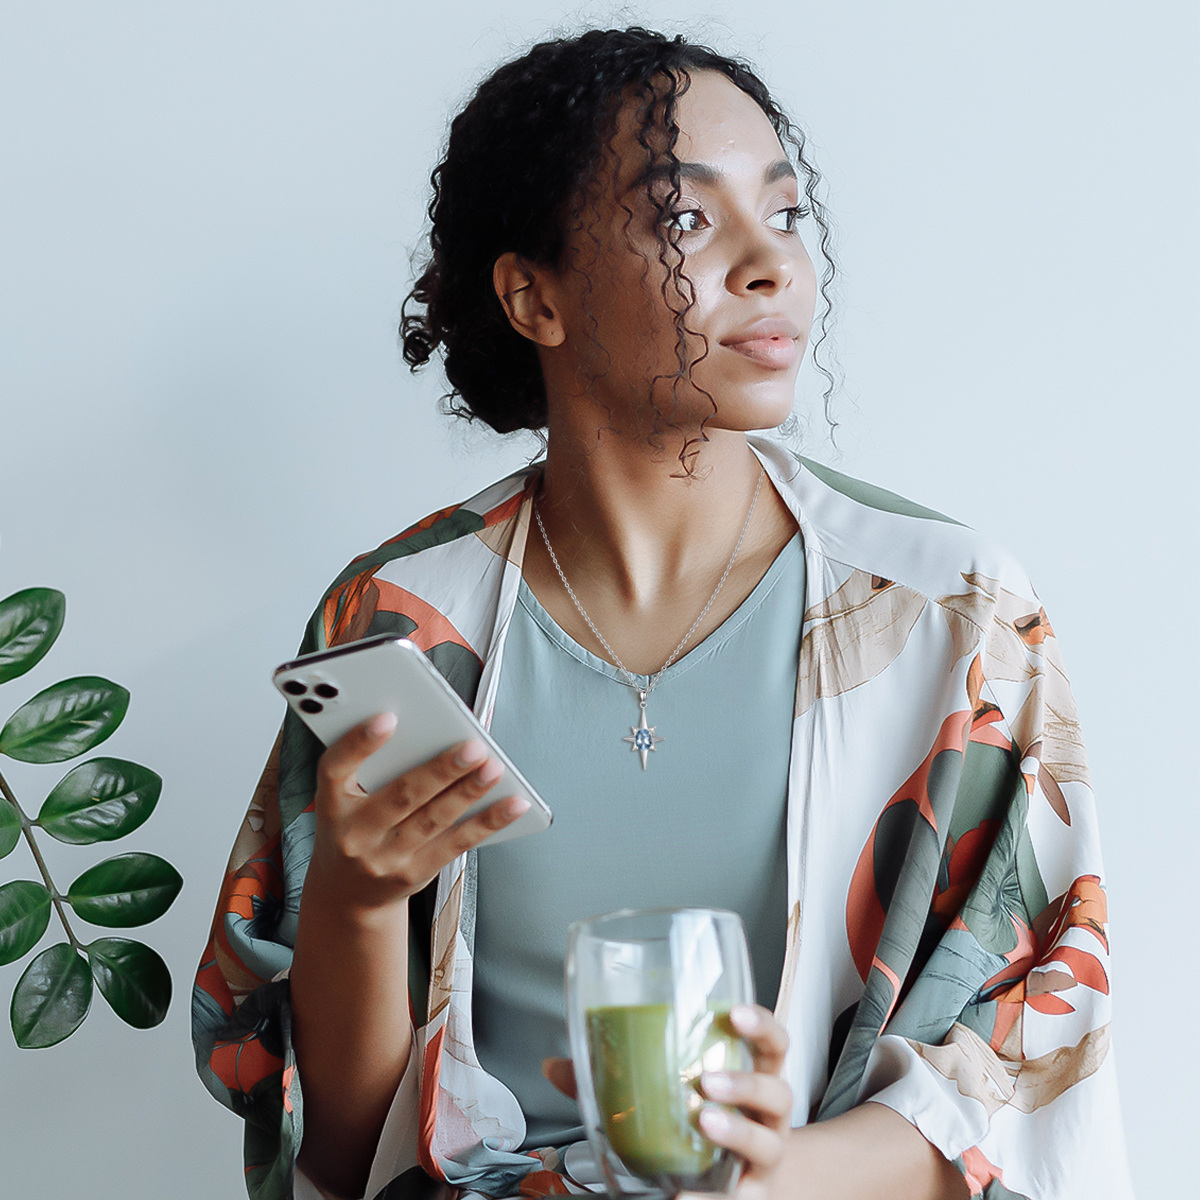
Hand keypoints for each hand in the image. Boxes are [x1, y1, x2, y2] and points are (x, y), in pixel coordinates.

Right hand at [308, 712, 529, 910]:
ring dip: (469, 792)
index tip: (388, 718)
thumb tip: (436, 727)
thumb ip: (376, 765)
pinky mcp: (414, 874)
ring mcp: (384, 858)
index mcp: (332, 803)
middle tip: (474, 746)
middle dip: (441, 769)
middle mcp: (354, 834)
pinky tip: (514, 804)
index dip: (359, 744)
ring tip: (494, 768)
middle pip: (401, 795)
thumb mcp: (345, 799)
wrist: (346, 894)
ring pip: (434, 819)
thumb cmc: (353, 828)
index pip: (335, 769)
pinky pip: (457, 844)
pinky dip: (489, 822)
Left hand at [541, 1002, 791, 1199]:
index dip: (761, 1024)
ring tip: (702, 1123)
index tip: (733, 1014)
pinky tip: (684, 1198)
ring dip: (736, 1133)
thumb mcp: (676, 1090)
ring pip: (766, 1143)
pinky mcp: (753, 1194)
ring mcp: (766, 1156)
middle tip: (705, 1081)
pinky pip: (741, 1198)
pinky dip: (712, 1199)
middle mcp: (769, 1115)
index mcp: (753, 1073)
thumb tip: (554, 1066)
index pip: (773, 1042)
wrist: (743, 1178)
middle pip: (778, 1091)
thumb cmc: (703, 1118)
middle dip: (745, 1083)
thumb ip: (617, 1076)